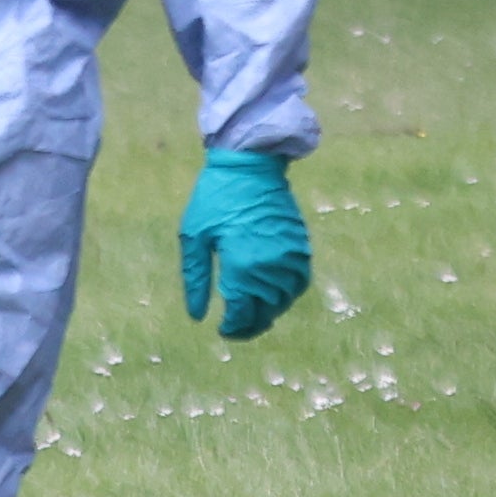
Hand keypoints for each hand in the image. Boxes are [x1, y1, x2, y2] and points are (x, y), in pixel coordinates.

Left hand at [174, 146, 310, 338]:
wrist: (250, 165)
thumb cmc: (214, 199)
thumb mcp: (194, 238)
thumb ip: (196, 279)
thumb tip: (197, 316)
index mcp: (243, 265)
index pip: (243, 312)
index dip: (234, 327)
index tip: (223, 331)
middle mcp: (272, 266)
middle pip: (266, 311)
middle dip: (251, 324)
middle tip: (236, 329)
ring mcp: (291, 256)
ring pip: (285, 299)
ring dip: (270, 312)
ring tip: (253, 315)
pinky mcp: (301, 246)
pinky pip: (300, 281)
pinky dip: (288, 294)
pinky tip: (273, 296)